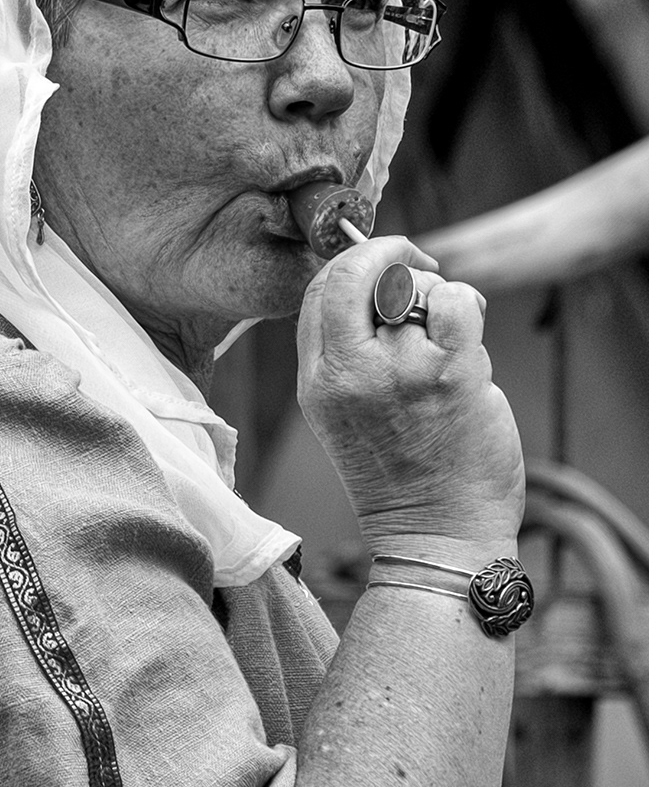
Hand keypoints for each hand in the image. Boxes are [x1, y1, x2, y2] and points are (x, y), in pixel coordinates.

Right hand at [296, 236, 524, 553]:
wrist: (439, 536)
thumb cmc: (402, 472)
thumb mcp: (342, 413)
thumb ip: (346, 351)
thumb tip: (378, 280)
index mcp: (317, 382)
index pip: (318, 290)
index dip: (351, 262)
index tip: (381, 264)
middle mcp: (349, 373)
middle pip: (354, 272)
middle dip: (388, 250)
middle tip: (416, 261)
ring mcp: (399, 372)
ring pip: (414, 287)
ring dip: (436, 297)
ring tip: (447, 339)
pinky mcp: (450, 376)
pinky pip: (454, 299)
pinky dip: (465, 301)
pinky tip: (468, 329)